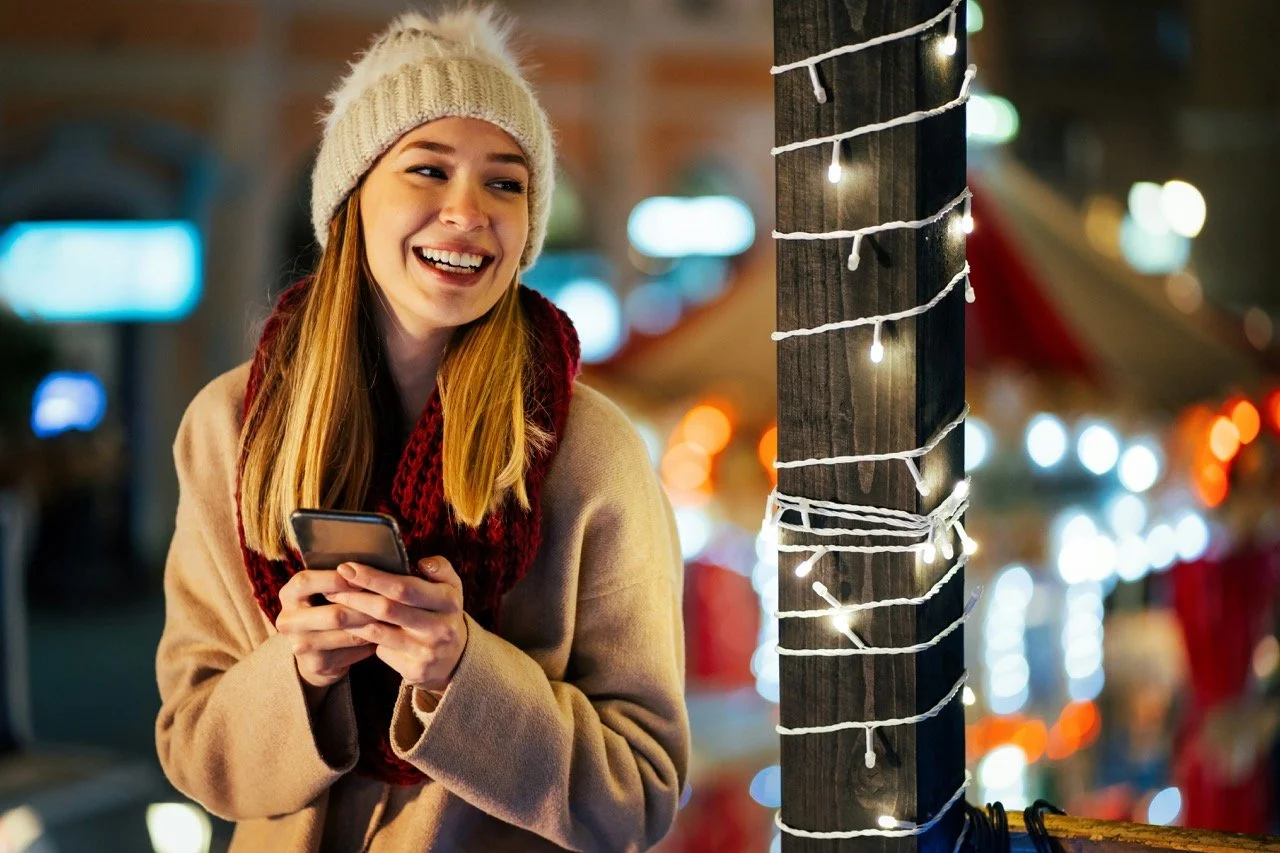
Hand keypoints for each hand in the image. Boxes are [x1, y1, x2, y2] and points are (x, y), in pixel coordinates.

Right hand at [276, 569, 380, 688]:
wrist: (314, 651)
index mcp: (289, 594)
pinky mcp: (316, 664)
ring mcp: (300, 645)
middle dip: (366, 608)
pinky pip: (354, 651)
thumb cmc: (325, 607)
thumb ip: (338, 579)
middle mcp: (288, 621)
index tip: (363, 579)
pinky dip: (371, 642)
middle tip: (390, 603)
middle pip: (335, 614)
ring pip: (349, 634)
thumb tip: (367, 569)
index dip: (338, 580)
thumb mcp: (322, 590)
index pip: (308, 581)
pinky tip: (383, 635)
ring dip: (374, 625)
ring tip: (392, 617)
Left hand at [324, 557, 467, 693]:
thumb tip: (421, 562)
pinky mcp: (415, 670)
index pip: (405, 588)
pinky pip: (381, 651)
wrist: (456, 660)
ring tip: (333, 604)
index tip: (348, 567)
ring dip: (352, 617)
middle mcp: (440, 628)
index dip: (373, 578)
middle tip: (331, 586)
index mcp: (448, 602)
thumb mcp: (452, 588)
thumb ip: (440, 569)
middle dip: (355, 596)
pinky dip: (365, 638)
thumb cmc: (443, 614)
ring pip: (378, 632)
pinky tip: (351, 629)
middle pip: (387, 609)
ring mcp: (427, 652)